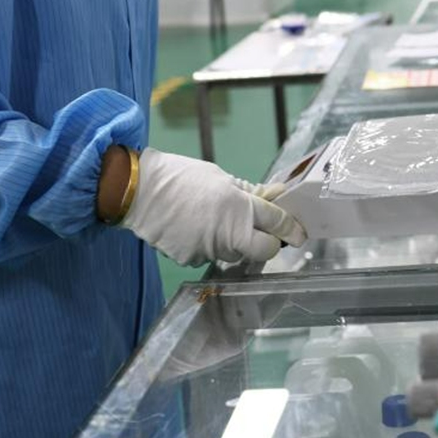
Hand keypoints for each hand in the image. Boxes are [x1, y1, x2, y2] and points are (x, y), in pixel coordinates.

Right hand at [121, 149, 305, 265]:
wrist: (139, 192)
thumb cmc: (179, 176)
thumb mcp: (219, 176)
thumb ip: (246, 192)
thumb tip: (271, 197)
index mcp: (238, 206)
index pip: (277, 222)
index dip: (292, 228)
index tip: (299, 233)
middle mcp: (229, 232)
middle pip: (264, 250)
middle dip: (269, 244)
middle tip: (264, 234)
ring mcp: (210, 250)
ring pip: (235, 253)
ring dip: (234, 242)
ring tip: (212, 221)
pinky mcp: (192, 261)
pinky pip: (210, 256)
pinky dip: (208, 245)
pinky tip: (193, 228)